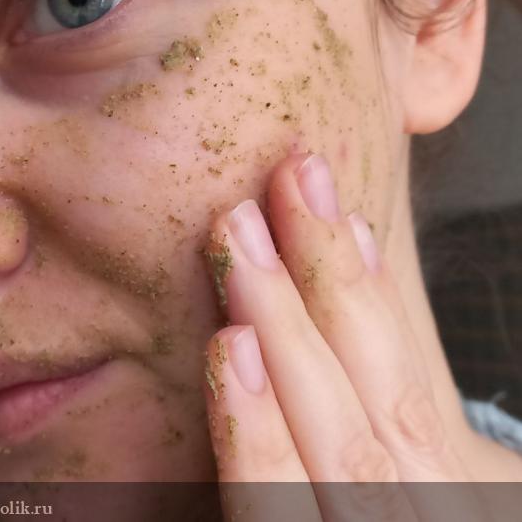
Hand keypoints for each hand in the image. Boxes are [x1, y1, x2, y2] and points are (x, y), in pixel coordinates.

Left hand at [203, 152, 488, 520]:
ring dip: (288, 323)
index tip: (336, 208)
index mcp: (433, 484)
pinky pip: (275, 516)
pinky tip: (233, 353)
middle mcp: (414, 510)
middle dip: (328, 276)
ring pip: (341, 440)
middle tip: (290, 178)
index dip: (371, 288)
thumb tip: (330, 313)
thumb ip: (372, 430)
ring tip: (241, 235)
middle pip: (377, 389)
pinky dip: (258, 438)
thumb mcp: (404, 482)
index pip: (402, 379)